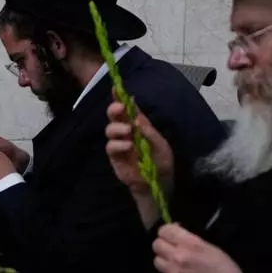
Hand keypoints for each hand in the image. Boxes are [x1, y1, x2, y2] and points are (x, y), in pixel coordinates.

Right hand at [105, 96, 175, 226]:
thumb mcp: (161, 145)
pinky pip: (110, 147)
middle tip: (120, 108)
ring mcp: (119, 144)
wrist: (158, 184)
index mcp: (138, 125)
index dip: (121, 98)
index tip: (116, 88)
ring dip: (117, 127)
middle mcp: (126, 132)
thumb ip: (149, 132)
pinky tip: (127, 145)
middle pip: (114, 116)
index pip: (129, 109)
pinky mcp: (115, 157)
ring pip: (109, 129)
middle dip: (114, 109)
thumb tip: (136, 117)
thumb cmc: (161, 162)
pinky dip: (117, 144)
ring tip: (127, 131)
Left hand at [153, 223, 242, 272]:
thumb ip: (191, 241)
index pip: (164, 230)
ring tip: (175, 267)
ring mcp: (172, 272)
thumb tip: (178, 237)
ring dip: (165, 262)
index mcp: (190, 243)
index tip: (171, 237)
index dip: (167, 233)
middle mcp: (177, 255)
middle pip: (156, 245)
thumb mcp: (210, 248)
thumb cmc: (226, 271)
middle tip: (172, 251)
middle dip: (164, 246)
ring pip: (157, 261)